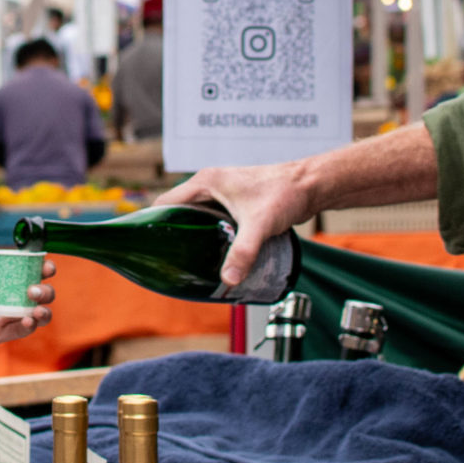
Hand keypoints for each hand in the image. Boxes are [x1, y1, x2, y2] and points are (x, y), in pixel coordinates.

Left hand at [0, 265, 54, 358]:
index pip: (22, 268)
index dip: (38, 265)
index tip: (45, 266)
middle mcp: (4, 295)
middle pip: (36, 290)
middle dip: (44, 289)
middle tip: (33, 291)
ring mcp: (4, 315)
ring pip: (35, 311)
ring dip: (43, 310)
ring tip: (37, 310)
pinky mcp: (0, 334)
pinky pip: (22, 330)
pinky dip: (30, 326)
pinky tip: (27, 322)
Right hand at [153, 163, 318, 286]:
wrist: (311, 185)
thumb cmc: (285, 194)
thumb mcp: (260, 225)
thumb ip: (243, 252)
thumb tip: (228, 280)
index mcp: (206, 182)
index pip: (166, 203)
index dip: (155, 224)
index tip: (151, 248)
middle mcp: (210, 185)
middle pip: (179, 212)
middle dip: (175, 235)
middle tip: (174, 262)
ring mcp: (223, 193)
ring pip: (197, 216)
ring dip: (194, 236)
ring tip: (192, 262)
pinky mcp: (236, 202)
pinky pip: (213, 218)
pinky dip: (210, 234)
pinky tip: (216, 253)